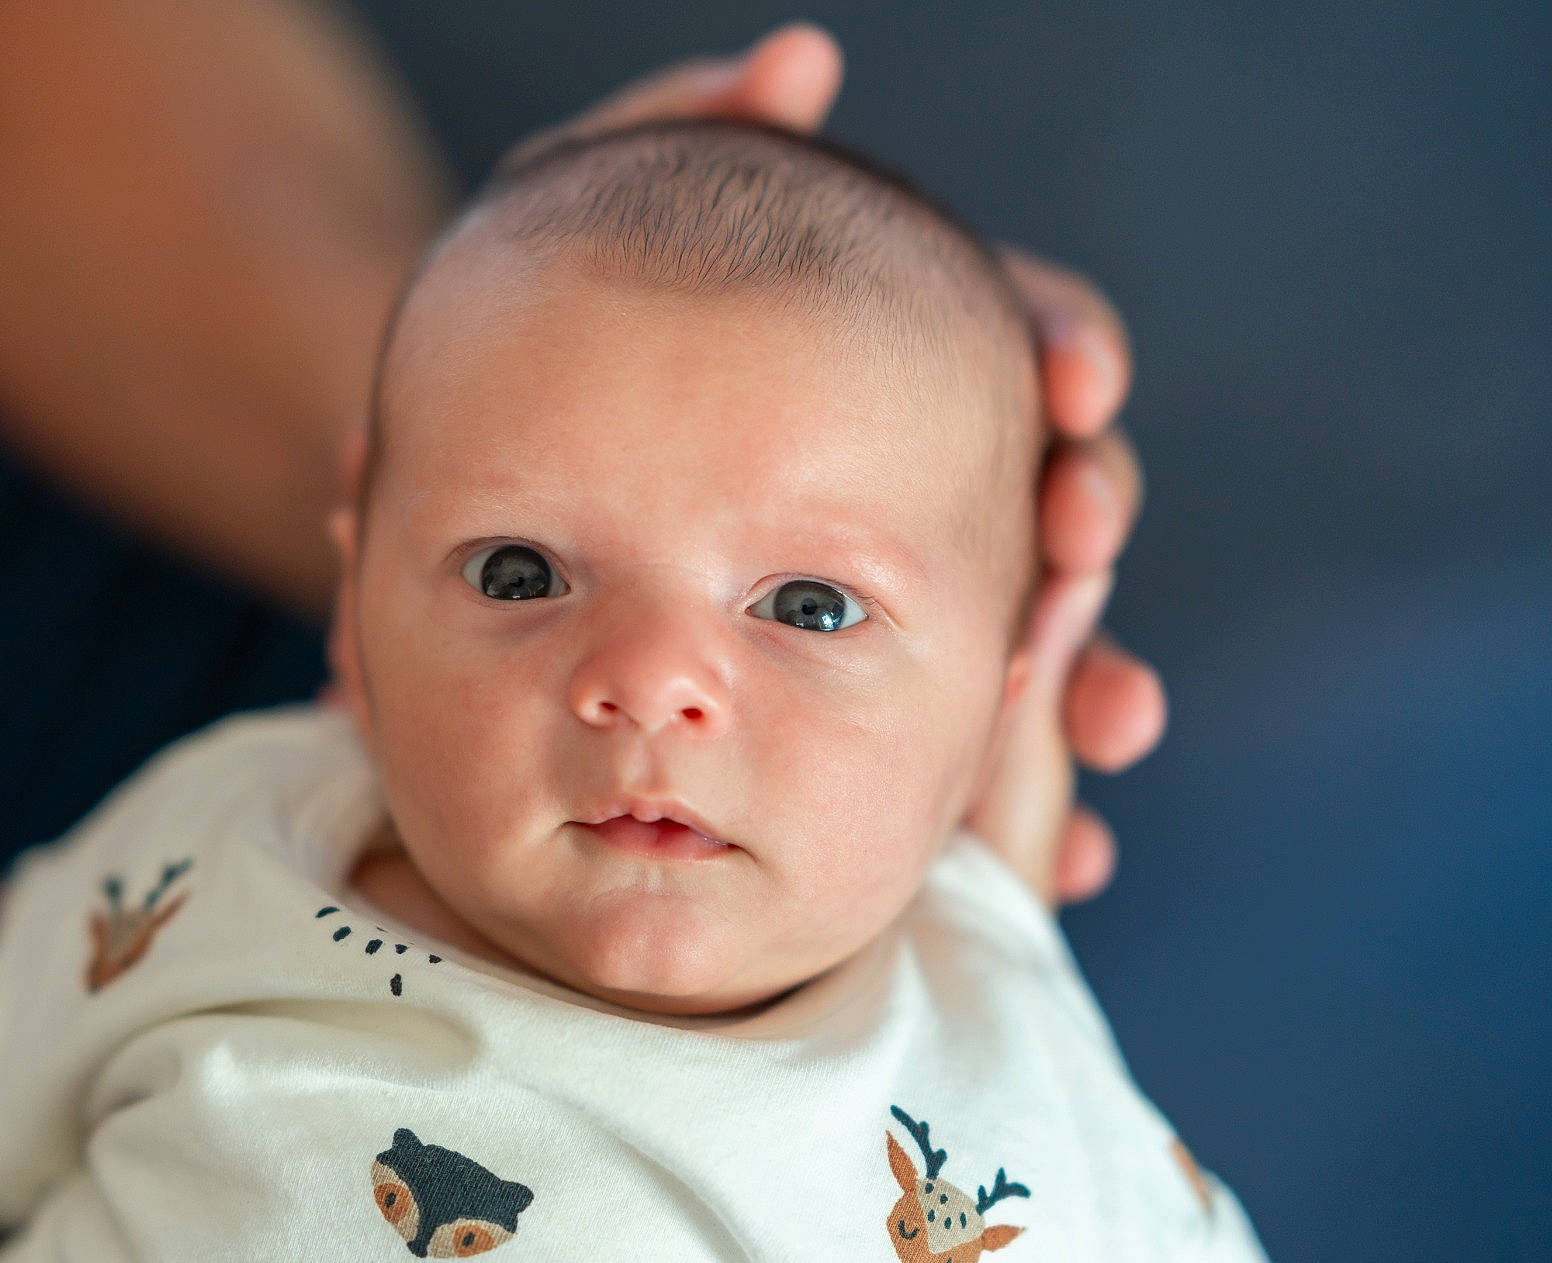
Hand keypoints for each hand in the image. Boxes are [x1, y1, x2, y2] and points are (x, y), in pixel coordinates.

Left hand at [523, 24, 1163, 906]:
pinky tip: (1066, 854)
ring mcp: (880, 598)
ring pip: (1025, 636)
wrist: (475, 521)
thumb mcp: (577, 233)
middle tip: (1079, 541)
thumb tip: (801, 59)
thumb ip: (682, 131)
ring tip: (1115, 717)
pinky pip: (955, 759)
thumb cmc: (536, 364)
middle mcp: (898, 478)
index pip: (1002, 335)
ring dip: (1087, 672)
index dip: (1056, 345)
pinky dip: (1013, 796)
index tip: (1067, 379)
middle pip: (1045, 486)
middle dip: (1082, 514)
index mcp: (860, 365)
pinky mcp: (852, 705)